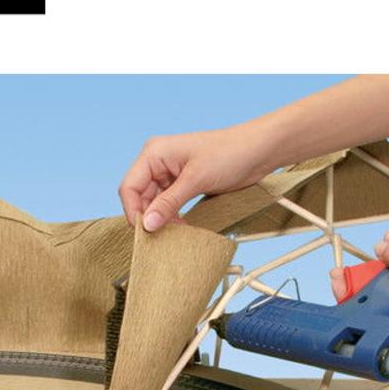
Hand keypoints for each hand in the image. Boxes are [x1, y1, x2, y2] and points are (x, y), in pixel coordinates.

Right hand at [118, 125, 273, 231]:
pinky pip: (168, 204)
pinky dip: (172, 217)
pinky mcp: (182, 184)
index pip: (130, 187)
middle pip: (139, 197)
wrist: (258, 151)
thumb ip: (168, 203)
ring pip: (154, 203)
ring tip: (174, 233)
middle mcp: (158, 162)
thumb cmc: (229, 153)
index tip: (145, 232)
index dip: (133, 211)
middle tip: (160, 238)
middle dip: (149, 217)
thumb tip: (147, 224)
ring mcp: (170, 174)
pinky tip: (181, 227)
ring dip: (161, 220)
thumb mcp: (195, 180)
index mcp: (154, 153)